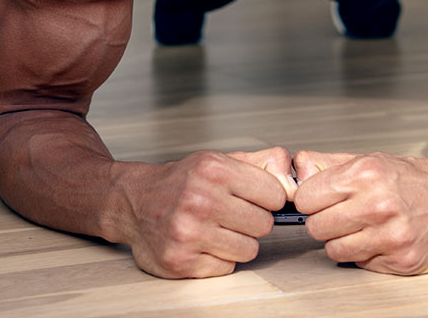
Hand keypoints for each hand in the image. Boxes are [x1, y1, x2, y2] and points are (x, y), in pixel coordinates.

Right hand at [119, 146, 291, 277]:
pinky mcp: (181, 261)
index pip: (274, 195)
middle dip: (252, 222)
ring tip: (216, 229)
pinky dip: (218, 259)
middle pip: (263, 225)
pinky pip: (226, 268)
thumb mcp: (218, 160)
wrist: (134, 201)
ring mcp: (189, 233)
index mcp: (213, 170)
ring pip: (249, 250)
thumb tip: (294, 183)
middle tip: (232, 215)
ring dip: (237, 242)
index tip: (255, 199)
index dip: (268, 199)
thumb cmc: (181, 182)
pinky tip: (202, 244)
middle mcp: (200, 199)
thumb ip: (260, 164)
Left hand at [293, 150, 427, 274]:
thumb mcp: (369, 160)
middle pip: (317, 227)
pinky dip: (367, 253)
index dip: (310, 201)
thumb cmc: (410, 178)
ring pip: (335, 250)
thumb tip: (295, 167)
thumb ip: (328, 164)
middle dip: (323, 223)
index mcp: (366, 175)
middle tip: (339, 216)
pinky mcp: (403, 260)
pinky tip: (381, 238)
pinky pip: (361, 263)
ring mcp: (392, 236)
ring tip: (361, 228)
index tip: (318, 201)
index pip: (307, 198)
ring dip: (342, 241)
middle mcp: (379, 205)